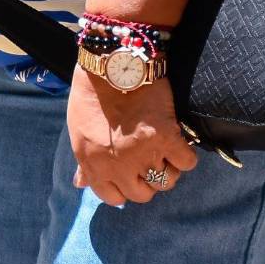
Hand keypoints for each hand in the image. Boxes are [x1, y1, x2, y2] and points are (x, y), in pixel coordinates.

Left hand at [67, 71, 197, 205]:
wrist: (111, 66)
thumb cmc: (91, 96)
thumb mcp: (78, 133)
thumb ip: (85, 163)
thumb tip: (81, 183)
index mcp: (93, 165)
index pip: (114, 197)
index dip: (124, 188)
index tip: (131, 175)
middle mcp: (118, 166)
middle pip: (143, 194)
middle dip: (147, 180)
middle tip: (149, 159)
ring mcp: (143, 154)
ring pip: (167, 181)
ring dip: (168, 168)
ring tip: (163, 150)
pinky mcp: (166, 138)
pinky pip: (186, 163)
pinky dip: (185, 155)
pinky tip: (176, 141)